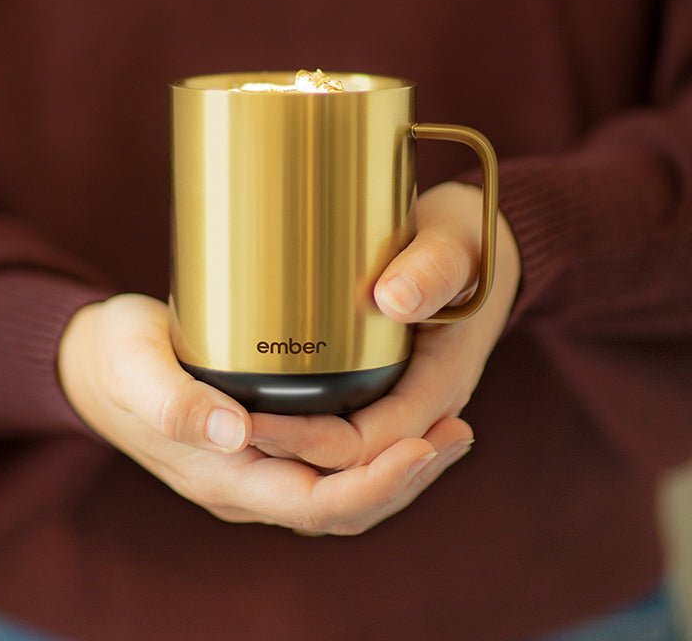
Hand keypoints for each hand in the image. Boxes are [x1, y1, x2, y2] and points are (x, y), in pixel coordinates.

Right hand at [58, 294, 469, 534]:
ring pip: (344, 490)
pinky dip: (376, 446)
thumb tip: (235, 431)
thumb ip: (174, 402)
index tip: (424, 443)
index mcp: (223, 477)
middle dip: (406, 478)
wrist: (98, 366)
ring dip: (400, 465)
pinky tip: (403, 416)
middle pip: (344, 507)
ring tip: (448, 427)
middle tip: (457, 432)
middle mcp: (248, 483)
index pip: (317, 505)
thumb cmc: (116, 360)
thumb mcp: (134, 367)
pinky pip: (332, 463)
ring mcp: (259, 466)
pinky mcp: (266, 441)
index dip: (376, 483)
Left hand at [251, 182, 520, 472]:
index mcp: (440, 385)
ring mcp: (405, 401)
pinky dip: (307, 430)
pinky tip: (264, 409)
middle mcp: (422, 407)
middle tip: (226, 427)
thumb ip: (432, 269)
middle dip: (289, 453)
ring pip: (347, 454)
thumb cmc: (467, 244)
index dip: (307, 441)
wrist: (480, 251)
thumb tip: (392, 300)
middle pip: (352, 463)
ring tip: (234, 426)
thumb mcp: (455, 246)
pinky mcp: (388, 388)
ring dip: (294, 449)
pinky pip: (348, 428)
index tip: (251, 421)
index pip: (367, 444)